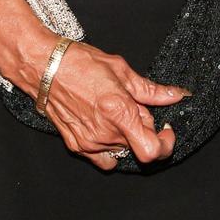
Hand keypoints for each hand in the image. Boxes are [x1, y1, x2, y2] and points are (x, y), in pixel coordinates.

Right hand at [41, 43, 188, 172]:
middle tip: (131, 109)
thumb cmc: (78, 63)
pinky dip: (108, 146)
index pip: (152, 150)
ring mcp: (89, 142)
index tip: (164, 130)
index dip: (165, 144)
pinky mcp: (76, 146)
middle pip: (138, 146)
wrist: (43, 67)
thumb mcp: (120, 70)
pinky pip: (102, 157)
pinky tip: (101, 124)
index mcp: (119, 112)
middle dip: (141, 129)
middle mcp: (104, 132)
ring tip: (113, 114)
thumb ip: (150, 90)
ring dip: (124, 137)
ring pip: (121, 151)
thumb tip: (176, 95)